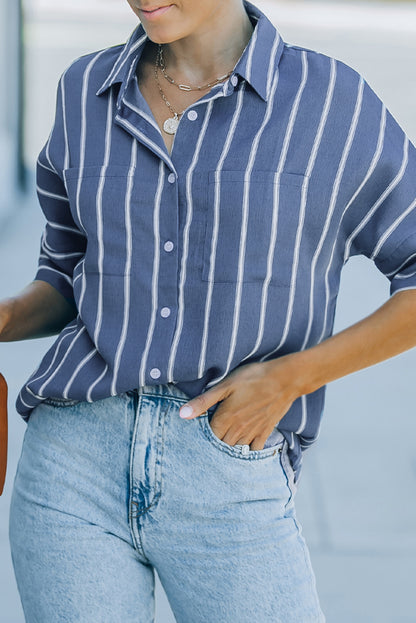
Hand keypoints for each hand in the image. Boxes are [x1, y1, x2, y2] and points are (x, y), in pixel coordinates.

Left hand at [179, 357, 300, 450]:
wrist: (285, 379)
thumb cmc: (253, 378)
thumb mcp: (225, 385)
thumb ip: (203, 401)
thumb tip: (182, 414)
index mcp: (225, 418)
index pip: (207, 438)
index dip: (199, 442)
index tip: (192, 444)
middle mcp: (238, 429)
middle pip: (221, 447)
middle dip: (212, 449)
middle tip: (203, 452)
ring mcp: (253, 432)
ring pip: (236, 450)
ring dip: (228, 453)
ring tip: (219, 456)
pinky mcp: (265, 431)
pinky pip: (255, 450)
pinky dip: (247, 454)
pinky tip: (243, 454)